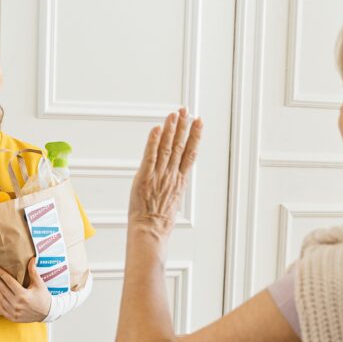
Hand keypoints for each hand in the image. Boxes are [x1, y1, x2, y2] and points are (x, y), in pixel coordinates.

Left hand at [0, 258, 51, 322]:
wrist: (47, 313)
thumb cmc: (44, 297)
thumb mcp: (39, 284)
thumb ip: (33, 271)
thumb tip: (32, 259)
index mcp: (23, 295)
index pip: (9, 281)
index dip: (1, 273)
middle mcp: (17, 304)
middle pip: (3, 289)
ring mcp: (14, 312)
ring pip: (1, 299)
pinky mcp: (13, 318)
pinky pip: (2, 310)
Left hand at [128, 108, 202, 240]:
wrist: (150, 231)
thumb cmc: (159, 221)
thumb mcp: (172, 201)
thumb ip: (173, 185)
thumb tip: (174, 178)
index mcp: (180, 181)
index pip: (190, 153)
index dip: (195, 136)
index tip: (198, 122)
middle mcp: (171, 175)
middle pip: (180, 146)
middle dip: (183, 126)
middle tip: (186, 110)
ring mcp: (158, 176)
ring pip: (166, 148)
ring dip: (170, 129)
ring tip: (174, 114)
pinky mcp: (144, 178)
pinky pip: (149, 156)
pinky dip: (153, 142)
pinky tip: (157, 129)